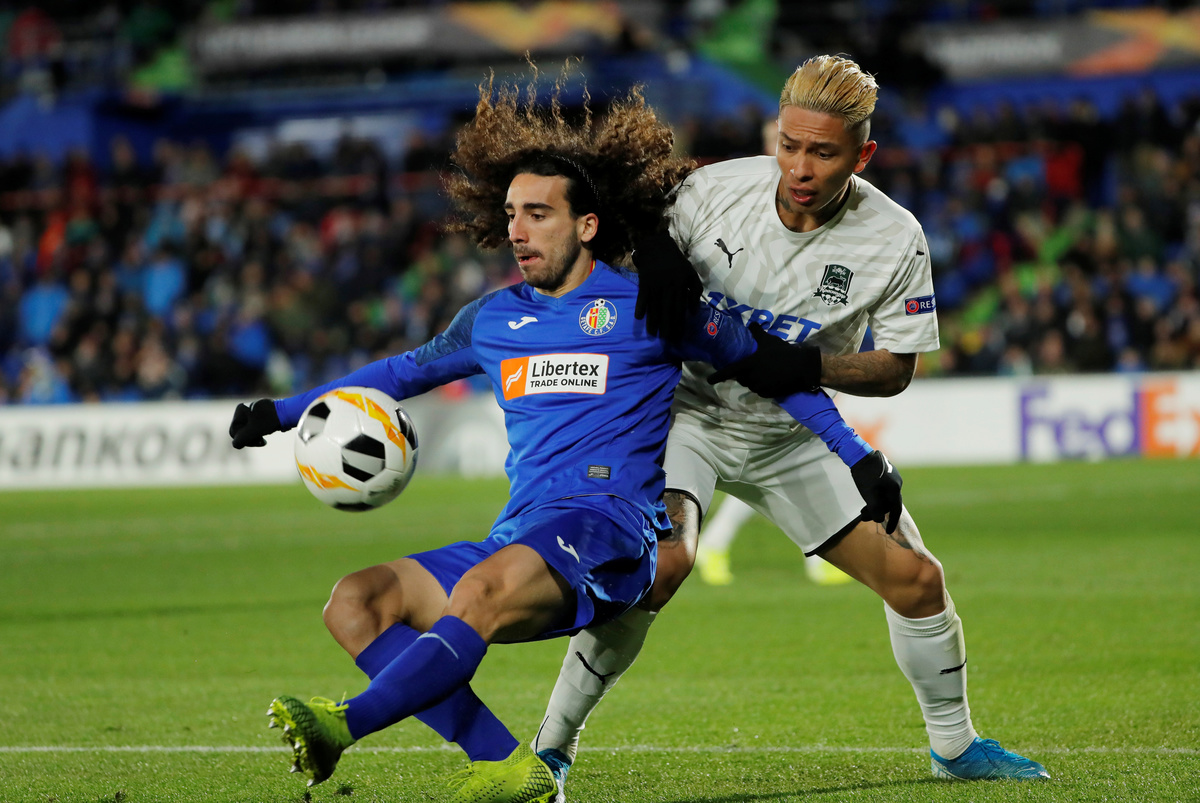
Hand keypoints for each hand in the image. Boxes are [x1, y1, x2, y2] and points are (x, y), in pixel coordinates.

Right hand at [229, 399, 280, 448]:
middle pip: (242, 430)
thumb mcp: (252, 432)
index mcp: (240, 410)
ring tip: (264, 440)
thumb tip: (236, 444)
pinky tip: (269, 432)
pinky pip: (257, 426)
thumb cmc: (269, 420)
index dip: (242, 440)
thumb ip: (240, 440)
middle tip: (262, 442)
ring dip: (256, 436)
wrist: (289, 412)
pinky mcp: (263, 413)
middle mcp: (246, 408)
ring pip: (250, 429)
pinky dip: (261, 432)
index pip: (234, 431)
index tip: (255, 442)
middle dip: (250, 438)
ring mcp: (255, 410)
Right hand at [633, 231, 702, 342]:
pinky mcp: (644, 282)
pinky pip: (642, 297)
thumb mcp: (691, 274)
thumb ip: (695, 291)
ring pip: (655, 306)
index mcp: (682, 284)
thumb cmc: (677, 263)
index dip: (680, 323)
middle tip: (667, 340)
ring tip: (653, 334)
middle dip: (667, 326)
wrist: (658, 248)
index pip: (681, 308)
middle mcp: (669, 285)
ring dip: (653, 321)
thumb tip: (694, 312)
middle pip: (668, 310)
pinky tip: (639, 318)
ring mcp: (655, 284)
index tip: (679, 336)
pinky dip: (640, 307)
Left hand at [706, 324, 821, 396]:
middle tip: (751, 366)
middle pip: (741, 378)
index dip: (718, 376)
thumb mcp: (769, 340)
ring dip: (752, 380)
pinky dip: (761, 386)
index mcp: (749, 365)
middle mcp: (752, 378)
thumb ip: (757, 333)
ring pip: (750, 385)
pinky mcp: (768, 394)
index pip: (729, 371)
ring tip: (763, 371)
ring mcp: (760, 387)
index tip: (709, 380)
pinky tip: (770, 378)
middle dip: (743, 374)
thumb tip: (751, 324)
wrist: (802, 368)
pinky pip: (760, 391)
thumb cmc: (783, 352)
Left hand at [850, 450, 902, 533]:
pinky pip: (883, 489)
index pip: (895, 510)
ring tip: (862, 510)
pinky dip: (876, 496)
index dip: (892, 522)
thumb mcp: (868, 494)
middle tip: (863, 517)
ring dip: (875, 504)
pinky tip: (866, 497)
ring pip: (885, 496)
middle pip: (888, 503)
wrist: (859, 454)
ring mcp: (893, 477)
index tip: (888, 532)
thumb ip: (875, 509)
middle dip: (877, 512)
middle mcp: (897, 483)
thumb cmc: (864, 475)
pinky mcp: (886, 473)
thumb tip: (880, 520)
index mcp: (895, 489)